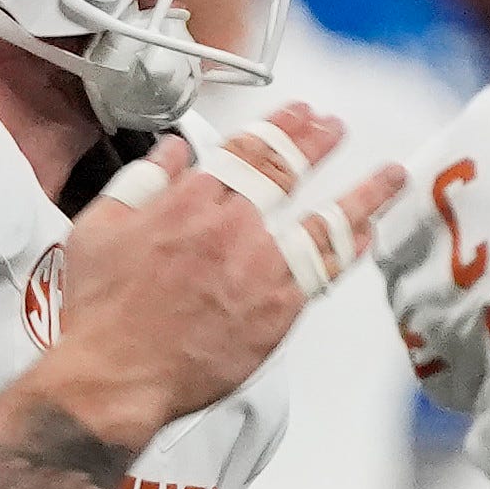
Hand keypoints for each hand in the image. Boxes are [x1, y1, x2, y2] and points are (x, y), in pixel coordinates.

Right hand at [49, 106, 403, 434]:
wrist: (116, 376)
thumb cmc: (102, 312)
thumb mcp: (99, 228)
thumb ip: (142, 182)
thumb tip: (173, 151)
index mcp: (189, 203)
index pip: (247, 149)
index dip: (280, 126)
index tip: (300, 113)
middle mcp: (232, 230)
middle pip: (288, 173)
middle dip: (317, 143)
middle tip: (335, 128)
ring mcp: (260, 271)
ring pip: (325, 223)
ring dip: (363, 194)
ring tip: (390, 175)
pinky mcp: (275, 313)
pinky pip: (324, 273)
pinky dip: (349, 250)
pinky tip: (366, 236)